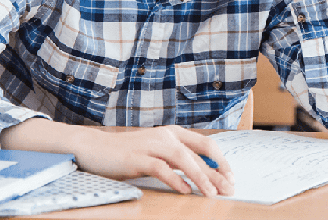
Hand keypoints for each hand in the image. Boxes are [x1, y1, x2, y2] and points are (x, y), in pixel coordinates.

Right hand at [75, 125, 234, 196]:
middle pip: (197, 152)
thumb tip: (204, 174)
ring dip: (199, 176)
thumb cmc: (129, 152)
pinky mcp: (137, 157)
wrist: (96, 147)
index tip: (231, 177)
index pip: (205, 143)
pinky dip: (174, 179)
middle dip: (216, 172)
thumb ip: (178, 159)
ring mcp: (151, 144)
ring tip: (211, 193)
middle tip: (229, 189)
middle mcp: (165, 135)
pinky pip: (160, 168)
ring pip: (182, 158)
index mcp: (173, 133)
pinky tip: (184, 190)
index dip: (220, 160)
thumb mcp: (158, 152)